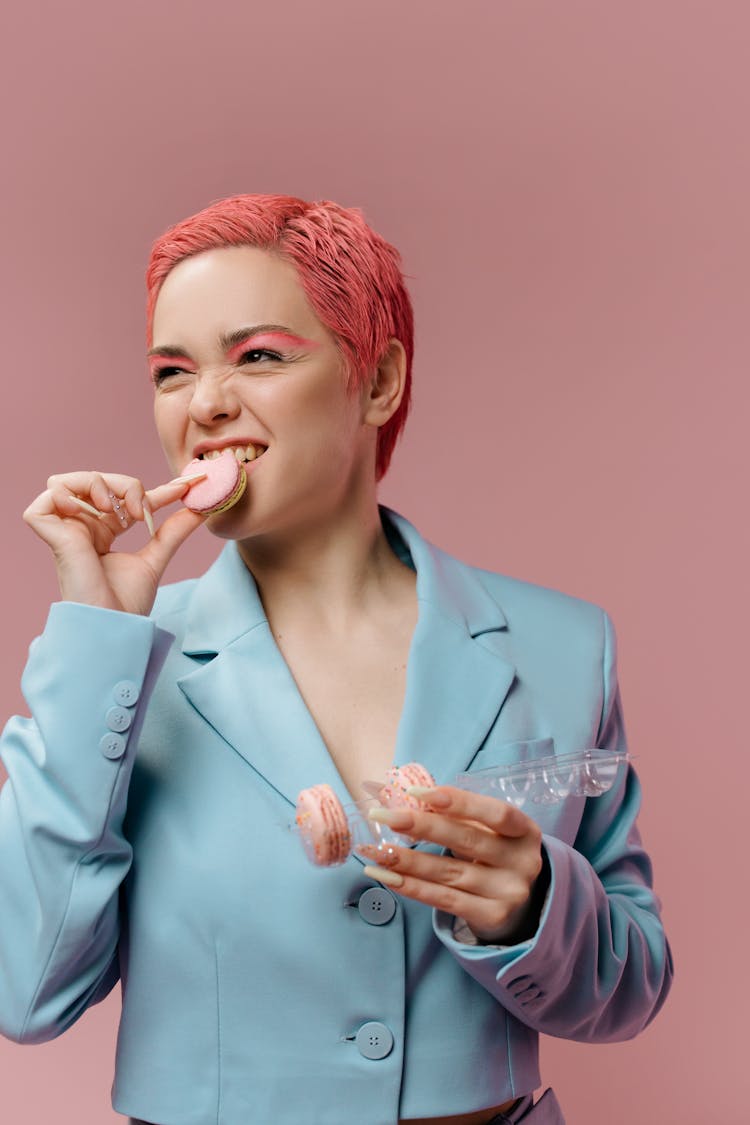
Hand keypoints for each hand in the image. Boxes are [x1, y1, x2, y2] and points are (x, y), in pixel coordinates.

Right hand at [23, 470, 206, 615]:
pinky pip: (49, 495)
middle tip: (142, 513)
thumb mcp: (156, 557)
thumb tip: (202, 509)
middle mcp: (82, 528)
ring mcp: (65, 530)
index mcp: (102, 532)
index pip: (126, 498)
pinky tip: (93, 511)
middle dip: (126, 486)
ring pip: (69, 481)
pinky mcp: (52, 534)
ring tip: (115, 511)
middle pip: (98, 481)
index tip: (187, 486)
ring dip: (98, 484)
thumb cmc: (126, 604)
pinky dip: (70, 492)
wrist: (112, 626)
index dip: (156, 488)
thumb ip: (174, 531)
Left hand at [358, 786, 547, 943]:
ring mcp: (509, 892)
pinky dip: (411, 886)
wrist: (521, 906)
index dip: (457, 801)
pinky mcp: (492, 916)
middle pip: (466, 840)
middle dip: (420, 826)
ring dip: (406, 860)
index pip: (495, 812)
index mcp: (525, 831)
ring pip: (448, 872)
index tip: (416, 792)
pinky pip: (444, 900)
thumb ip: (457, 815)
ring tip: (374, 850)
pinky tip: (386, 875)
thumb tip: (403, 796)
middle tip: (383, 816)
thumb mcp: (490, 832)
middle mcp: (523, 862)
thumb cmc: (496, 854)